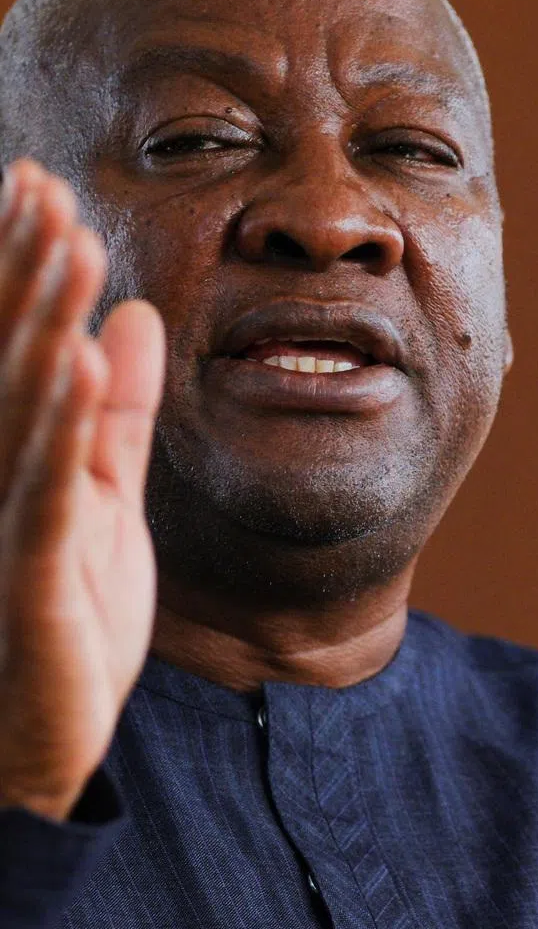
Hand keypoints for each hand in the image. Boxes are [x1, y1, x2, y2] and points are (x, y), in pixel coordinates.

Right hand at [0, 159, 163, 820]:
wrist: (38, 742)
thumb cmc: (66, 616)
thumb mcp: (106, 494)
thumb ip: (119, 412)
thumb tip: (134, 320)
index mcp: (16, 457)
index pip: (14, 347)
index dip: (23, 268)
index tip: (38, 188)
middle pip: (7, 359)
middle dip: (24, 271)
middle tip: (40, 185)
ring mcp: (4, 525)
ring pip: (23, 407)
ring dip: (43, 321)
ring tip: (68, 243)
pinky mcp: (30, 579)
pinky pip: (47, 491)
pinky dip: (65, 424)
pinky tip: (82, 360)